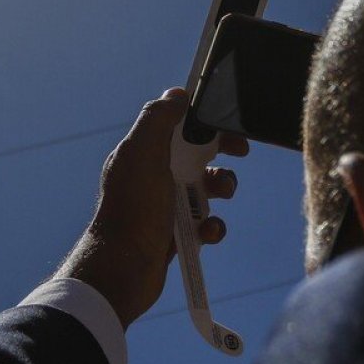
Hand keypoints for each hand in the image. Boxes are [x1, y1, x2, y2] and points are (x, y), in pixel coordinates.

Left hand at [57, 88, 246, 327]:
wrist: (124, 270)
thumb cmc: (132, 210)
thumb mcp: (142, 154)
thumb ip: (158, 120)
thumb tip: (177, 93)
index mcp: (142, 153)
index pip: (178, 127)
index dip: (204, 122)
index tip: (227, 124)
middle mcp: (152, 176)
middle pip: (197, 155)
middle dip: (221, 156)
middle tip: (239, 156)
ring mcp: (165, 206)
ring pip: (206, 189)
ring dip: (222, 189)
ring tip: (221, 196)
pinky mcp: (176, 234)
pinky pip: (206, 224)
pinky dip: (213, 226)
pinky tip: (207, 231)